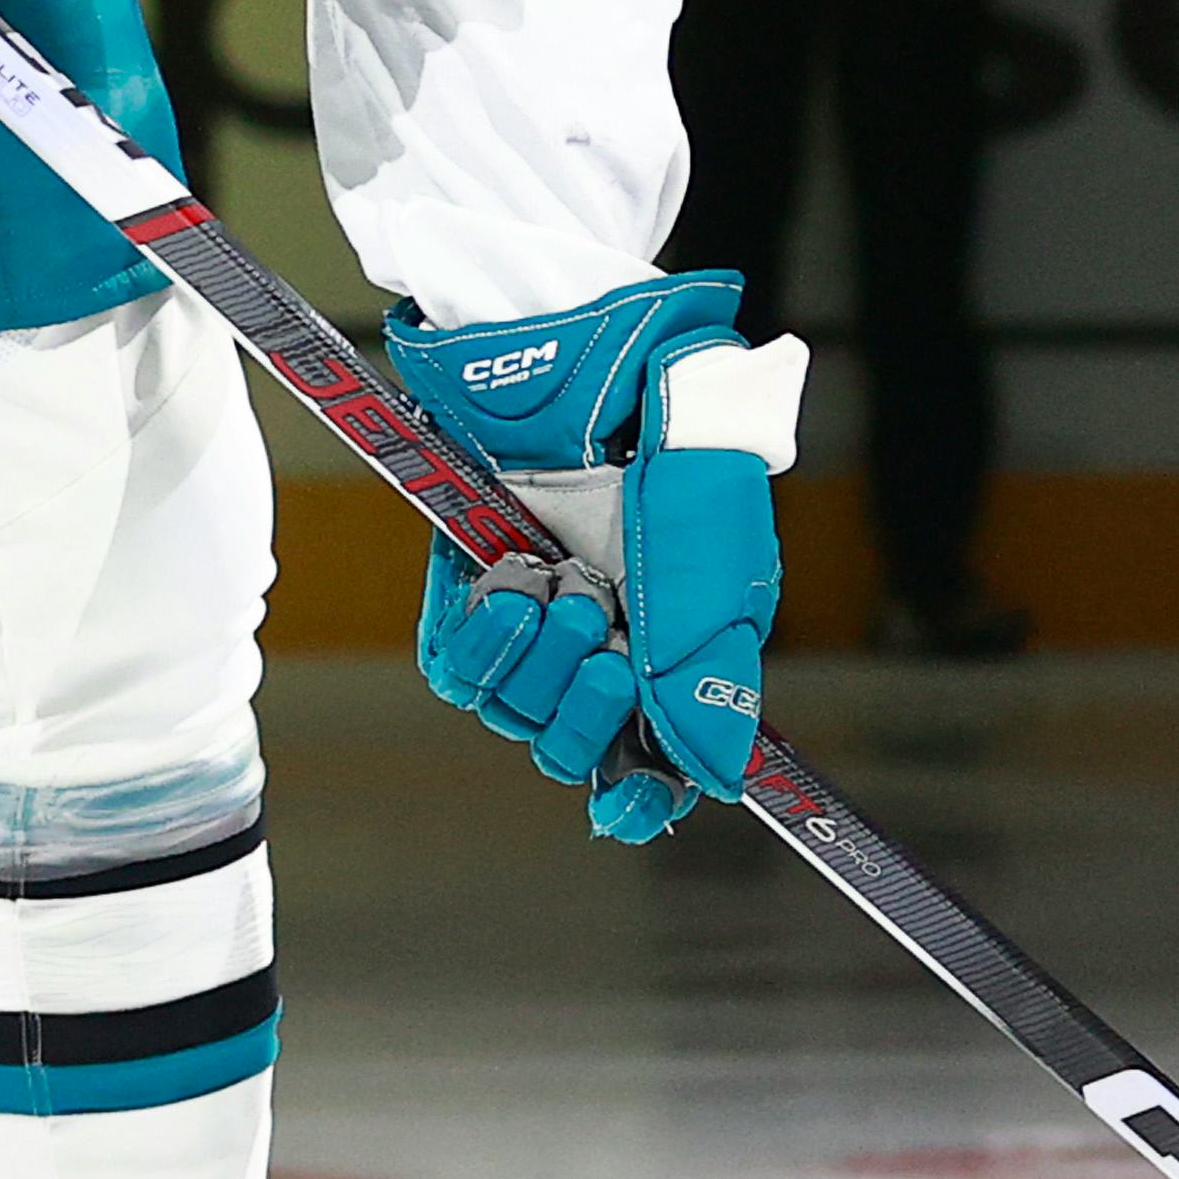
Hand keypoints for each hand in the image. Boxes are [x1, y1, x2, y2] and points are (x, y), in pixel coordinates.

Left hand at [390, 275, 800, 843]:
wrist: (597, 372)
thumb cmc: (676, 456)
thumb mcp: (717, 573)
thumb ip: (710, 679)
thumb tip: (712, 778)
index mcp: (679, 651)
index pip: (658, 762)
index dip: (646, 798)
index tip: (634, 805)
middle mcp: (606, 647)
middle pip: (580, 749)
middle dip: (589, 711)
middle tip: (607, 646)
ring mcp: (536, 625)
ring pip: (518, 714)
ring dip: (541, 663)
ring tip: (567, 588)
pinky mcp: (473, 597)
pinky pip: (461, 671)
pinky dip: (488, 640)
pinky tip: (514, 584)